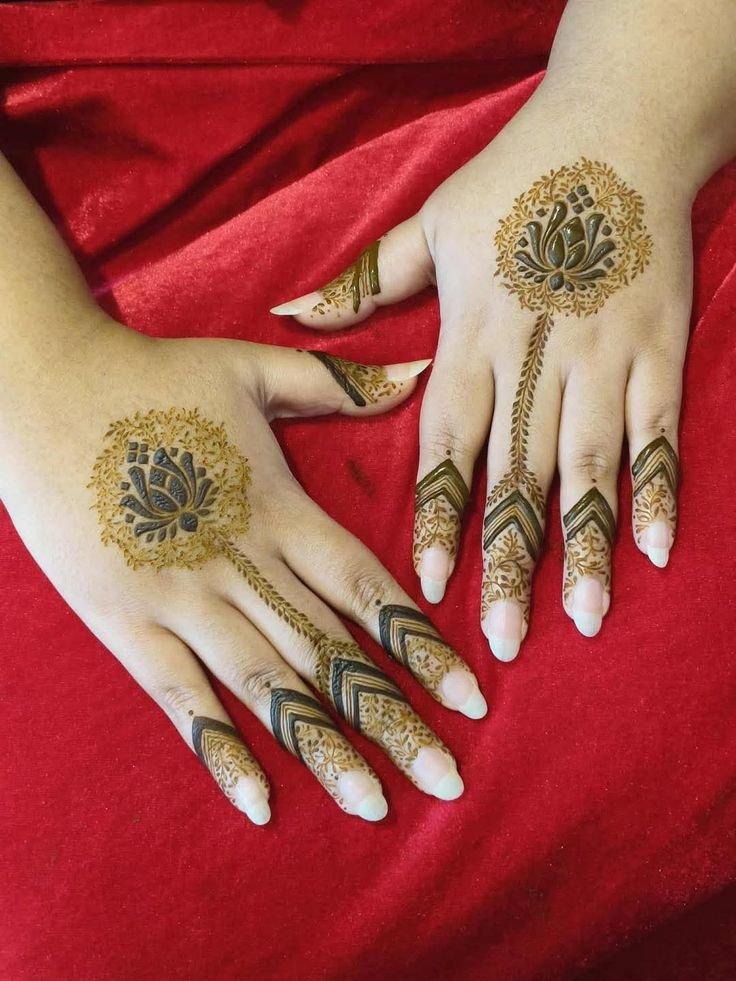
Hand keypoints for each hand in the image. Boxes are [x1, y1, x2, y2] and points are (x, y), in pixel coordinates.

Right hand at [1, 321, 486, 824]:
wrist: (42, 388)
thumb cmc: (151, 377)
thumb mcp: (251, 367)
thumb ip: (338, 383)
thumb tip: (417, 374)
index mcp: (278, 508)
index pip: (367, 589)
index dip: (423, 647)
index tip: (472, 699)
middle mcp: (241, 563)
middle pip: (331, 653)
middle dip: (393, 718)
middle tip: (449, 781)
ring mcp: (181, 598)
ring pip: (266, 686)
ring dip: (324, 749)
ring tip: (375, 805)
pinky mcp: (125, 621)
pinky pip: (180, 696)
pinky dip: (220, 750)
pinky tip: (261, 801)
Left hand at [271, 0, 735, 660]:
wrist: (615, 130)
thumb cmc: (511, 183)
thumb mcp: (428, 226)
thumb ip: (363, 285)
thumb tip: (289, 313)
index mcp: (471, 338)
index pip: (449, 445)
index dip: (440, 517)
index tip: (430, 583)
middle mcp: (534, 360)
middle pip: (516, 475)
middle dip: (509, 559)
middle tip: (500, 638)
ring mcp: (601, 357)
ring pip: (588, 466)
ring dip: (585, 546)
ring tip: (583, 617)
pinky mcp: (658, 348)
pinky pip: (657, 430)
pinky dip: (658, 489)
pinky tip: (654, 550)